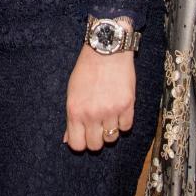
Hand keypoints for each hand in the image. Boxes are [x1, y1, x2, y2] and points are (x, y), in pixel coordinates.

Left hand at [64, 38, 134, 152]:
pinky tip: (119, 110)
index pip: (77, 145)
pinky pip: (126, 127)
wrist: (107, 50)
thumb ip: (71, 118)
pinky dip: (123, 122)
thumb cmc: (87, 69)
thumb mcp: (72, 92)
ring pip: (112, 138)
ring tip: (109, 116)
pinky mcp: (127, 105)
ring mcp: (110, 110)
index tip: (85, 136)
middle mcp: (92, 114)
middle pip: (95, 145)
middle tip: (98, 127)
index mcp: (75, 111)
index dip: (81, 143)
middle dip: (96, 138)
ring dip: (110, 130)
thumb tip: (68, 139)